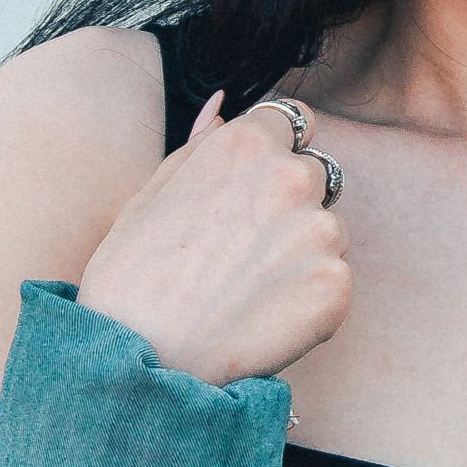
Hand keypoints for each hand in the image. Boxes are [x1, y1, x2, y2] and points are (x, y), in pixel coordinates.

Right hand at [77, 90, 352, 387]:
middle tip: (238, 252)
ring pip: (328, 229)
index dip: (274, 153)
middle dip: (289, 203)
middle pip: (316, 174)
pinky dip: (308, 299)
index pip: (295, 121)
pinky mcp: (335, 286)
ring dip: (302, 251)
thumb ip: (200, 144)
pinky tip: (262, 318)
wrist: (138, 362)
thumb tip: (223, 104)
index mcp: (246, 145)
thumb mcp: (151, 195)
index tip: (250, 189)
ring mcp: (319, 232)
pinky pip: (333, 281)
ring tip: (246, 289)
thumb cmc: (131, 278)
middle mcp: (291, 178)